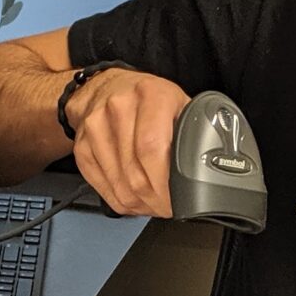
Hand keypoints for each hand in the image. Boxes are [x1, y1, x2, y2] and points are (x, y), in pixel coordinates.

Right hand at [68, 68, 189, 217]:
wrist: (106, 87)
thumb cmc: (149, 98)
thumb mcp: (180, 103)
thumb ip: (194, 132)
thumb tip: (213, 166)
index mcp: (151, 95)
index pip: (152, 149)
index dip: (165, 183)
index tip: (177, 200)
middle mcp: (119, 107)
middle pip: (135, 173)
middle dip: (156, 201)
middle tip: (169, 208)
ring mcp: (96, 127)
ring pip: (119, 185)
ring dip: (140, 204)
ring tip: (154, 204)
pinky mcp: (82, 146)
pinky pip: (102, 187)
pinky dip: (121, 200)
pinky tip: (135, 199)